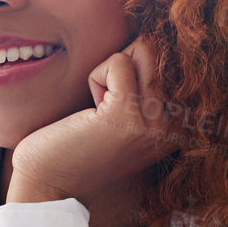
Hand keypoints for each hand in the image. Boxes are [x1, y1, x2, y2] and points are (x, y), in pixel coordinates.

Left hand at [3, 35, 182, 204]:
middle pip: (159, 53)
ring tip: (96, 111)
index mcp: (178, 129)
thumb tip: (146, 39)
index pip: (174, 64)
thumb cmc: (77, 149)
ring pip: (143, 52)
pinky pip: (117, 62)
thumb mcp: (124, 118)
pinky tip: (88, 111)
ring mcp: (153, 123)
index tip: (114, 108)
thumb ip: (144, 88)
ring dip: (109, 72)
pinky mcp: (126, 115)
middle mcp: (174, 128)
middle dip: (122, 67)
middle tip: (102, 108)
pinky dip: (96, 76)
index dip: (135, 70)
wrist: (49, 188)